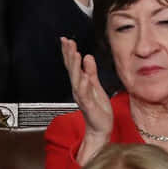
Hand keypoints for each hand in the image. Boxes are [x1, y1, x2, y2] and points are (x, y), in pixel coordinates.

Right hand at [61, 37, 112, 164]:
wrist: (100, 128)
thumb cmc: (98, 109)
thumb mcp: (96, 85)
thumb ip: (91, 71)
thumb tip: (87, 57)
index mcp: (80, 84)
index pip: (73, 65)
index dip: (69, 53)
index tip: (67, 40)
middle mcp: (78, 89)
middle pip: (72, 70)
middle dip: (69, 55)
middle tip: (67, 42)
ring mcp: (82, 97)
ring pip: (76, 80)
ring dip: (75, 67)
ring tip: (76, 54)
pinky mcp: (88, 106)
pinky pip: (85, 94)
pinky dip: (84, 85)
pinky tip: (84, 77)